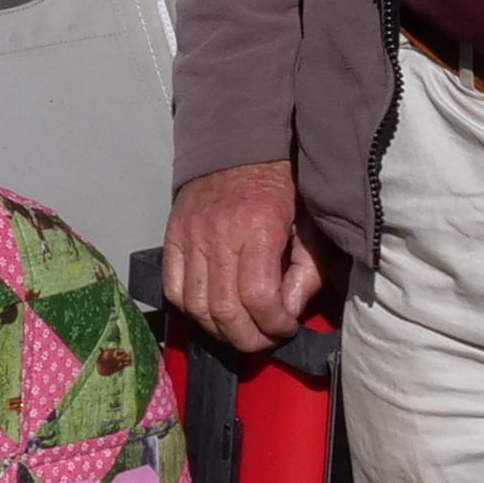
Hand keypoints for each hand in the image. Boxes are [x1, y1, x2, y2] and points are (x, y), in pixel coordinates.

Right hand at [164, 159, 325, 357]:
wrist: (242, 143)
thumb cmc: (285, 186)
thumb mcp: (311, 226)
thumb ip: (306, 273)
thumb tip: (287, 312)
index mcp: (259, 227)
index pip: (258, 296)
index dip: (275, 324)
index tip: (287, 327)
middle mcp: (218, 233)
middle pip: (224, 309)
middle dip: (248, 337)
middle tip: (265, 339)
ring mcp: (190, 235)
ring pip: (196, 306)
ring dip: (220, 331)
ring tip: (241, 330)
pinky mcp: (172, 236)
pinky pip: (173, 289)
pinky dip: (191, 310)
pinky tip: (213, 312)